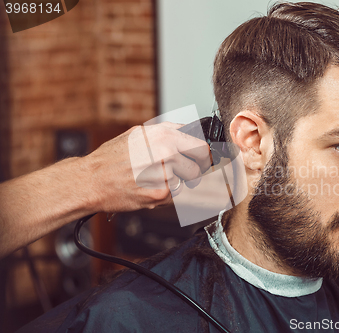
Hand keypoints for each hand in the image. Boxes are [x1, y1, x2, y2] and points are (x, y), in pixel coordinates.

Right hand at [82, 121, 211, 212]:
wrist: (91, 180)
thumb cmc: (112, 157)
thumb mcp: (139, 134)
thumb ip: (166, 133)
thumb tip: (191, 135)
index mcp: (163, 134)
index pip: (200, 144)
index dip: (202, 153)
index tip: (202, 158)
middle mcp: (166, 151)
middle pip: (199, 163)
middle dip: (195, 168)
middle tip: (185, 171)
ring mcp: (164, 172)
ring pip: (187, 180)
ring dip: (177, 182)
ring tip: (156, 178)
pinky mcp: (159, 193)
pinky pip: (175, 195)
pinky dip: (165, 194)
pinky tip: (149, 187)